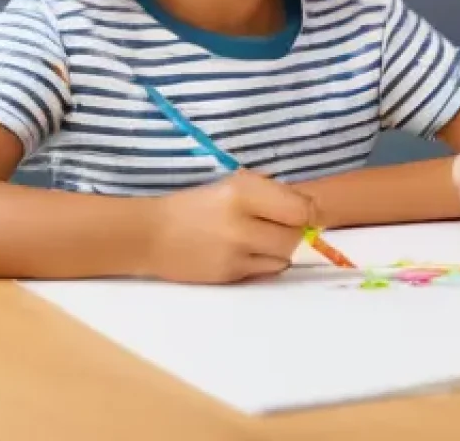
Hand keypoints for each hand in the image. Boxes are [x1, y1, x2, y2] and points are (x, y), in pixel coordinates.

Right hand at [143, 170, 314, 283]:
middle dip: (293, 230)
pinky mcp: (229, 276)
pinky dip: (265, 262)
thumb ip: (271, 191)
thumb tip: (307, 205)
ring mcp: (235, 254)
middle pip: (295, 235)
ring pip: (285, 256)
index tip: (300, 210)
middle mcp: (241, 224)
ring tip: (261, 238)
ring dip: (280, 248)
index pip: (300, 208)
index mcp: (243, 192)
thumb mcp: (234, 183)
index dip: (306, 210)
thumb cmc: (198, 203)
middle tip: (278, 224)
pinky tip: (248, 251)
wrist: (152, 235)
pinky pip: (266, 271)